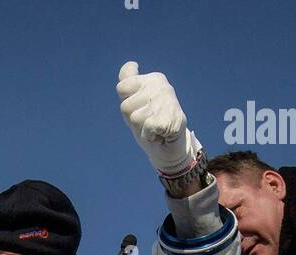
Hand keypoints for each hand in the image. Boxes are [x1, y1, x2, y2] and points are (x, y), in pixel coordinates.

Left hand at [117, 61, 199, 177]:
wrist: (170, 149)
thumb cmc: (150, 125)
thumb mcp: (134, 102)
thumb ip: (128, 82)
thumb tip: (132, 64)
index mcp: (151, 79)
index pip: (122, 88)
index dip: (127, 106)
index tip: (139, 110)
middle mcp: (160, 85)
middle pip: (125, 106)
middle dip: (133, 120)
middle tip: (147, 123)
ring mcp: (167, 99)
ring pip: (135, 118)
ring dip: (142, 130)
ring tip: (154, 129)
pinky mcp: (173, 117)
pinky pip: (148, 128)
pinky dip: (151, 136)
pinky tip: (160, 135)